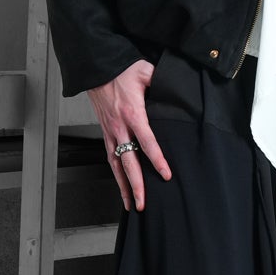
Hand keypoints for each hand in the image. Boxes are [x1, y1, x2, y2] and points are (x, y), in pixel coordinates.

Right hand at [87, 59, 172, 211]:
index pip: (146, 141)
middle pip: (128, 162)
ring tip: (132, 205)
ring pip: (117, 165)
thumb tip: (179, 88)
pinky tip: (122, 188)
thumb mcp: (146, 71)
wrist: (96, 69)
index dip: (156, 159)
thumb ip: (162, 81)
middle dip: (136, 185)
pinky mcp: (106, 133)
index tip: (166, 174)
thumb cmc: (121, 70)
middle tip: (144, 204)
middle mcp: (120, 127)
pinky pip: (110, 159)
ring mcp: (110, 132)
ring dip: (124, 186)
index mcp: (133, 113)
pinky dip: (116, 176)